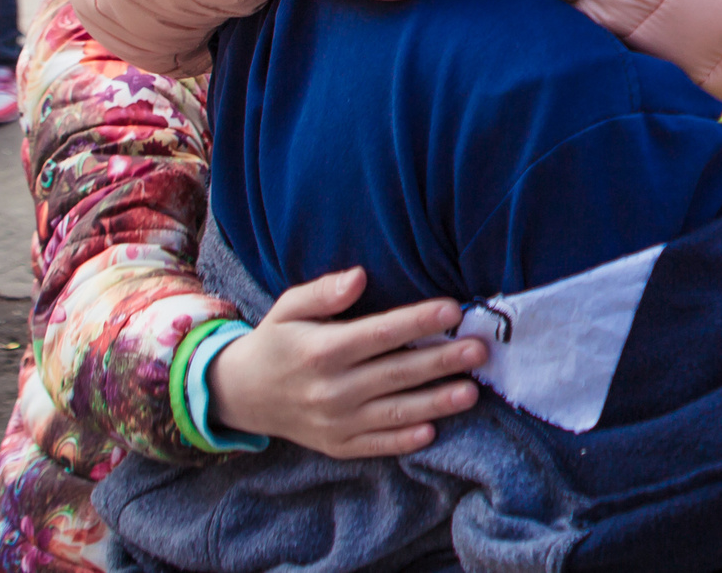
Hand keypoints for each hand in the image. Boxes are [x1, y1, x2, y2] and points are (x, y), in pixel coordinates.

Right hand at [204, 267, 487, 458]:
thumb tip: (359, 277)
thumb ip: (324, 292)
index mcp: (322, 350)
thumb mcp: (289, 307)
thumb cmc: (276, 341)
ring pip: (393, 412)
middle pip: (395, 373)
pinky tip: (433, 431)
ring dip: (435, 403)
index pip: (379, 334)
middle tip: (479, 350)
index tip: (452, 310)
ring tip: (471, 392)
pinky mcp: (338, 445)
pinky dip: (404, 440)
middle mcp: (330, 389)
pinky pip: (376, 444)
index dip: (417, 322)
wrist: (242, 395)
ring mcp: (335, 422)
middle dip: (440, 361)